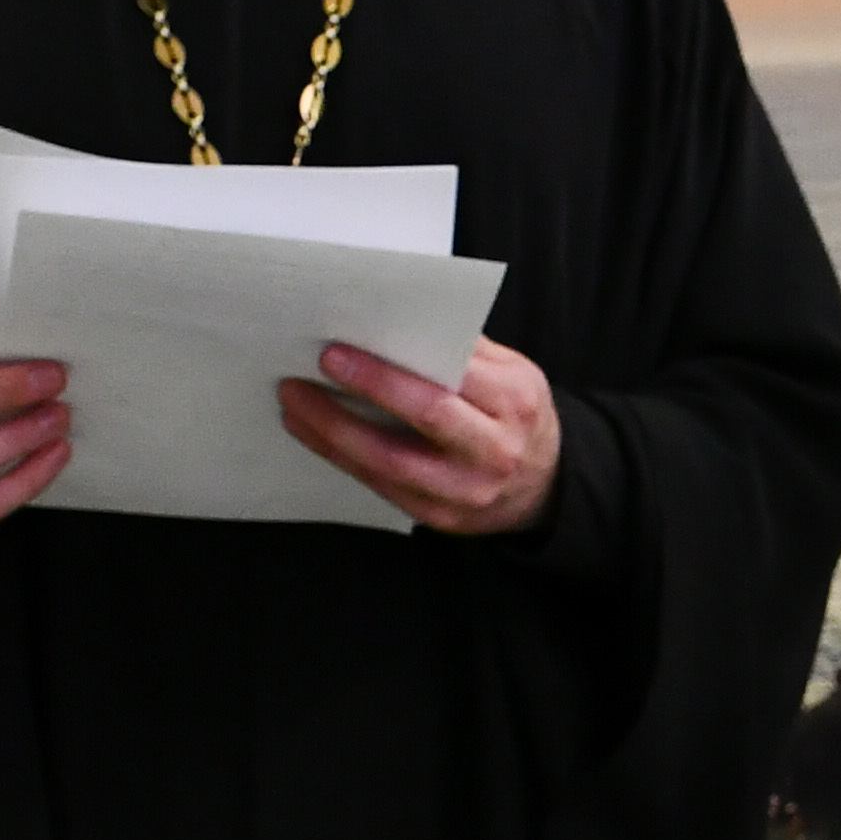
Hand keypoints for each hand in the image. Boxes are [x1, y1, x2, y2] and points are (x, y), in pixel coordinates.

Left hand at [275, 333, 559, 535]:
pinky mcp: (443, 519)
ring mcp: (466, 492)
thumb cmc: (516, 413)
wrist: (546, 484)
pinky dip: (344, 459)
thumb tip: (392, 320)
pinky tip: (316, 434)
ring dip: (333, 436)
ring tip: (294, 406)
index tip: (334, 354)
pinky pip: (384, 488)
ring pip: (389, 467)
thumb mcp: (512, 371)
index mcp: (512, 403)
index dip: (384, 374)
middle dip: (352, 402)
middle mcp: (493, 452)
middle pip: (415, 427)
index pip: (442, 386)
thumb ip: (463, 348)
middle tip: (299, 380)